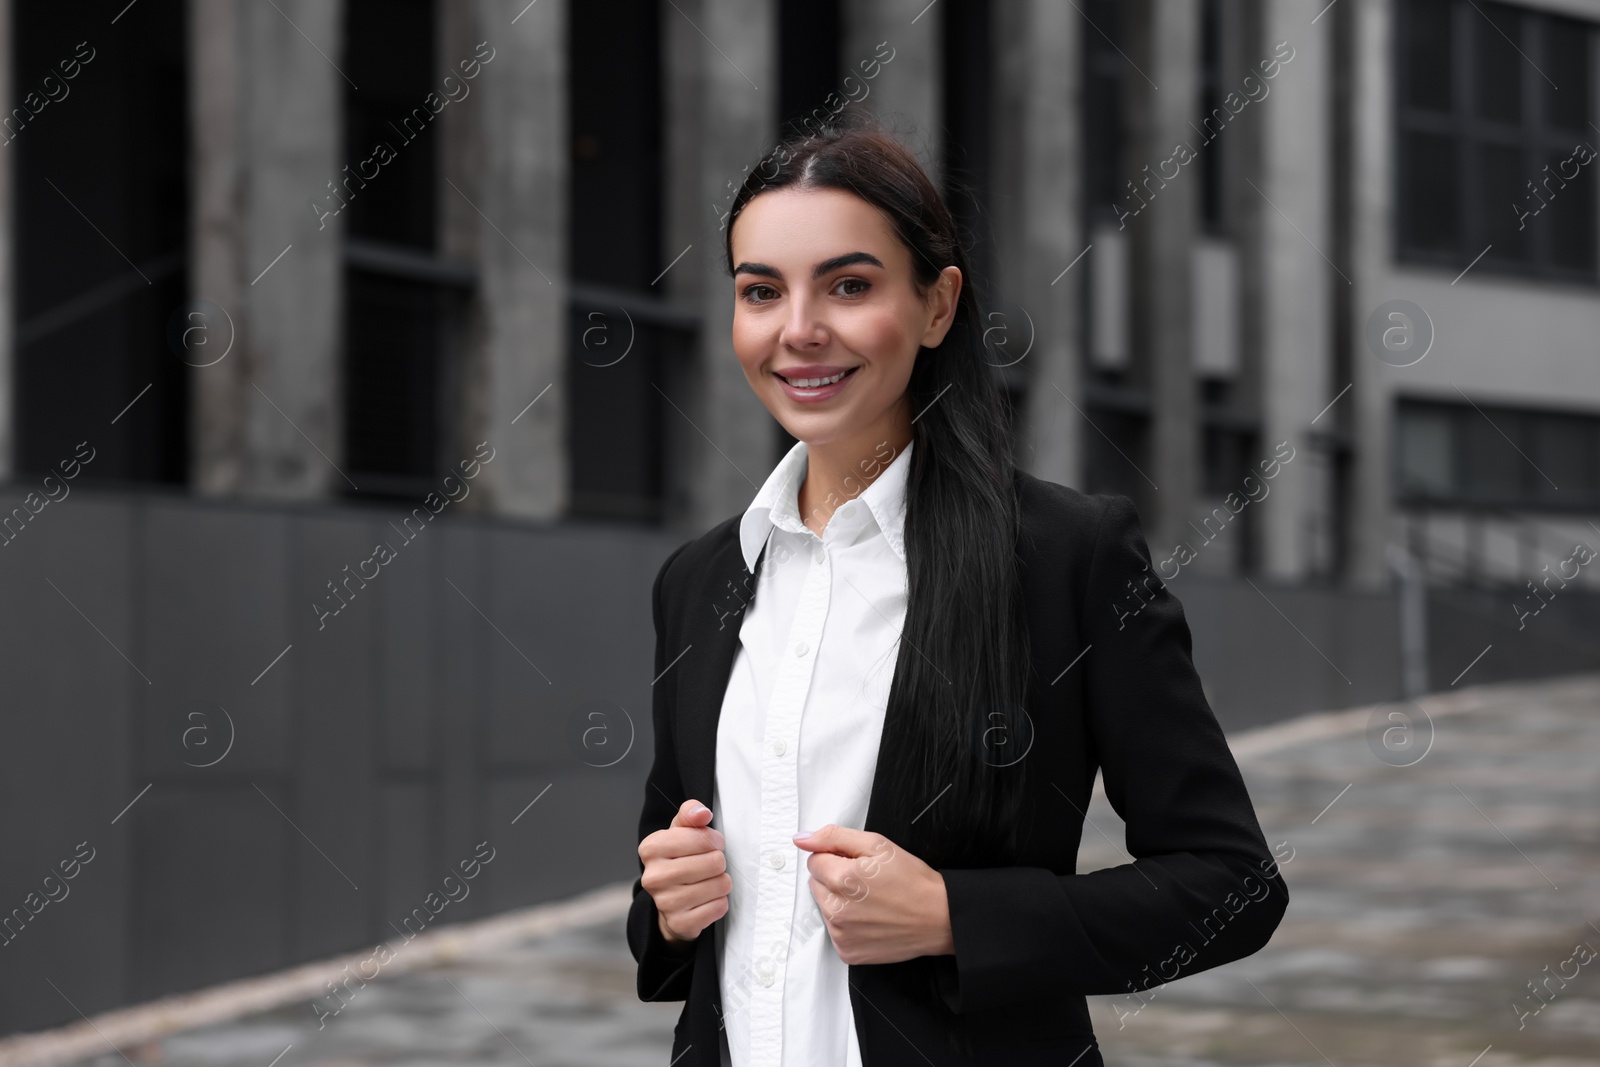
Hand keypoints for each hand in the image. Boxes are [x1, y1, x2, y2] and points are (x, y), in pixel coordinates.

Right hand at [638, 799, 728, 947]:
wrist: (670, 901)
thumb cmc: (679, 859)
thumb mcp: (680, 832)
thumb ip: (690, 815)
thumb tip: (702, 813)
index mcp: (651, 848)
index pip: (701, 837)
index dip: (714, 839)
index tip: (713, 844)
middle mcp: (653, 876)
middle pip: (714, 862)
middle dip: (719, 862)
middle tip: (712, 865)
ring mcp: (665, 902)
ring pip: (720, 885)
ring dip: (722, 882)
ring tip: (710, 881)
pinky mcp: (680, 923)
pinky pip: (719, 907)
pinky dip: (719, 902)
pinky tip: (708, 899)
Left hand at [793, 825, 953, 964]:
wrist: (938, 918)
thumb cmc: (912, 880)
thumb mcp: (877, 844)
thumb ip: (834, 837)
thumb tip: (802, 839)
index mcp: (842, 879)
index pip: (814, 861)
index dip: (836, 857)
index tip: (858, 864)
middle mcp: (837, 910)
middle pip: (816, 884)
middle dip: (834, 878)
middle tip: (866, 882)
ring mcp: (841, 935)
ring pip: (824, 907)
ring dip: (839, 901)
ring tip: (870, 901)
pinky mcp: (847, 952)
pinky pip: (834, 931)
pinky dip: (847, 924)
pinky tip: (870, 919)